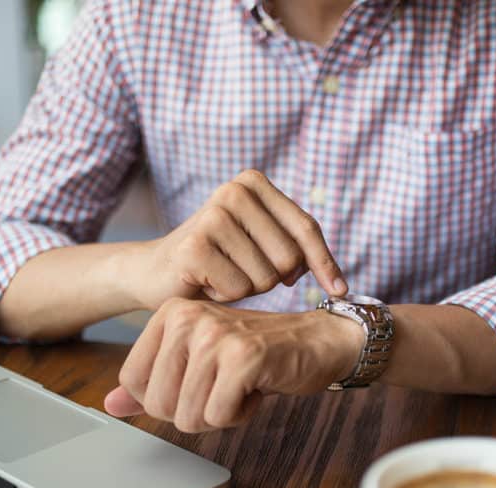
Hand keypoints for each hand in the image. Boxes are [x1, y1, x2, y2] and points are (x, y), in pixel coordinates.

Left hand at [103, 298, 363, 431]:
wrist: (316, 340)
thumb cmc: (256, 351)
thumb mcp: (198, 361)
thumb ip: (154, 381)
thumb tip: (111, 404)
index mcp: (170, 313)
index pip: (134, 380)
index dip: (165, 398)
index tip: (197, 381)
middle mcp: (188, 317)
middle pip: (159, 403)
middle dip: (193, 410)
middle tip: (223, 385)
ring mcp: (215, 335)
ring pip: (188, 414)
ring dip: (219, 413)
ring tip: (240, 383)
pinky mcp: (243, 356)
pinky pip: (219, 415)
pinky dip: (240, 413)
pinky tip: (256, 387)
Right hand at [125, 169, 346, 307]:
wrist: (155, 272)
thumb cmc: (219, 261)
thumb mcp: (262, 245)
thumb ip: (297, 249)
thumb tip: (340, 284)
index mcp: (253, 182)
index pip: (306, 228)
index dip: (325, 263)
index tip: (339, 289)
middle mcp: (233, 191)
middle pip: (290, 258)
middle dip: (272, 278)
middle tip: (241, 270)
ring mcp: (212, 216)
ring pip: (266, 278)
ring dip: (246, 288)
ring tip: (221, 274)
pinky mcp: (195, 246)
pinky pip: (239, 290)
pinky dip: (225, 296)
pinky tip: (205, 282)